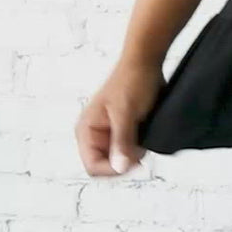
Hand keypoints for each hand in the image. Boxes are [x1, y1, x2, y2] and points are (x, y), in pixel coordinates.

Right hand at [75, 55, 163, 177]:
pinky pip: (129, 150)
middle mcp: (94, 135)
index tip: (132, 161)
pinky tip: (146, 131)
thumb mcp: (126, 113)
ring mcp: (108, 134)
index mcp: (86, 130)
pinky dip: (139, 147)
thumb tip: (120, 167)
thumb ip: (122, 141)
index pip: (93, 166)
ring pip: (120, 159)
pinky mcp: (122, 132)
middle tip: (140, 144)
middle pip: (107, 166)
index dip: (113, 169)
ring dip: (134, 153)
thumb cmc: (132, 80)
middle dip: (125, 160)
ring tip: (143, 132)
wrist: (146, 63)